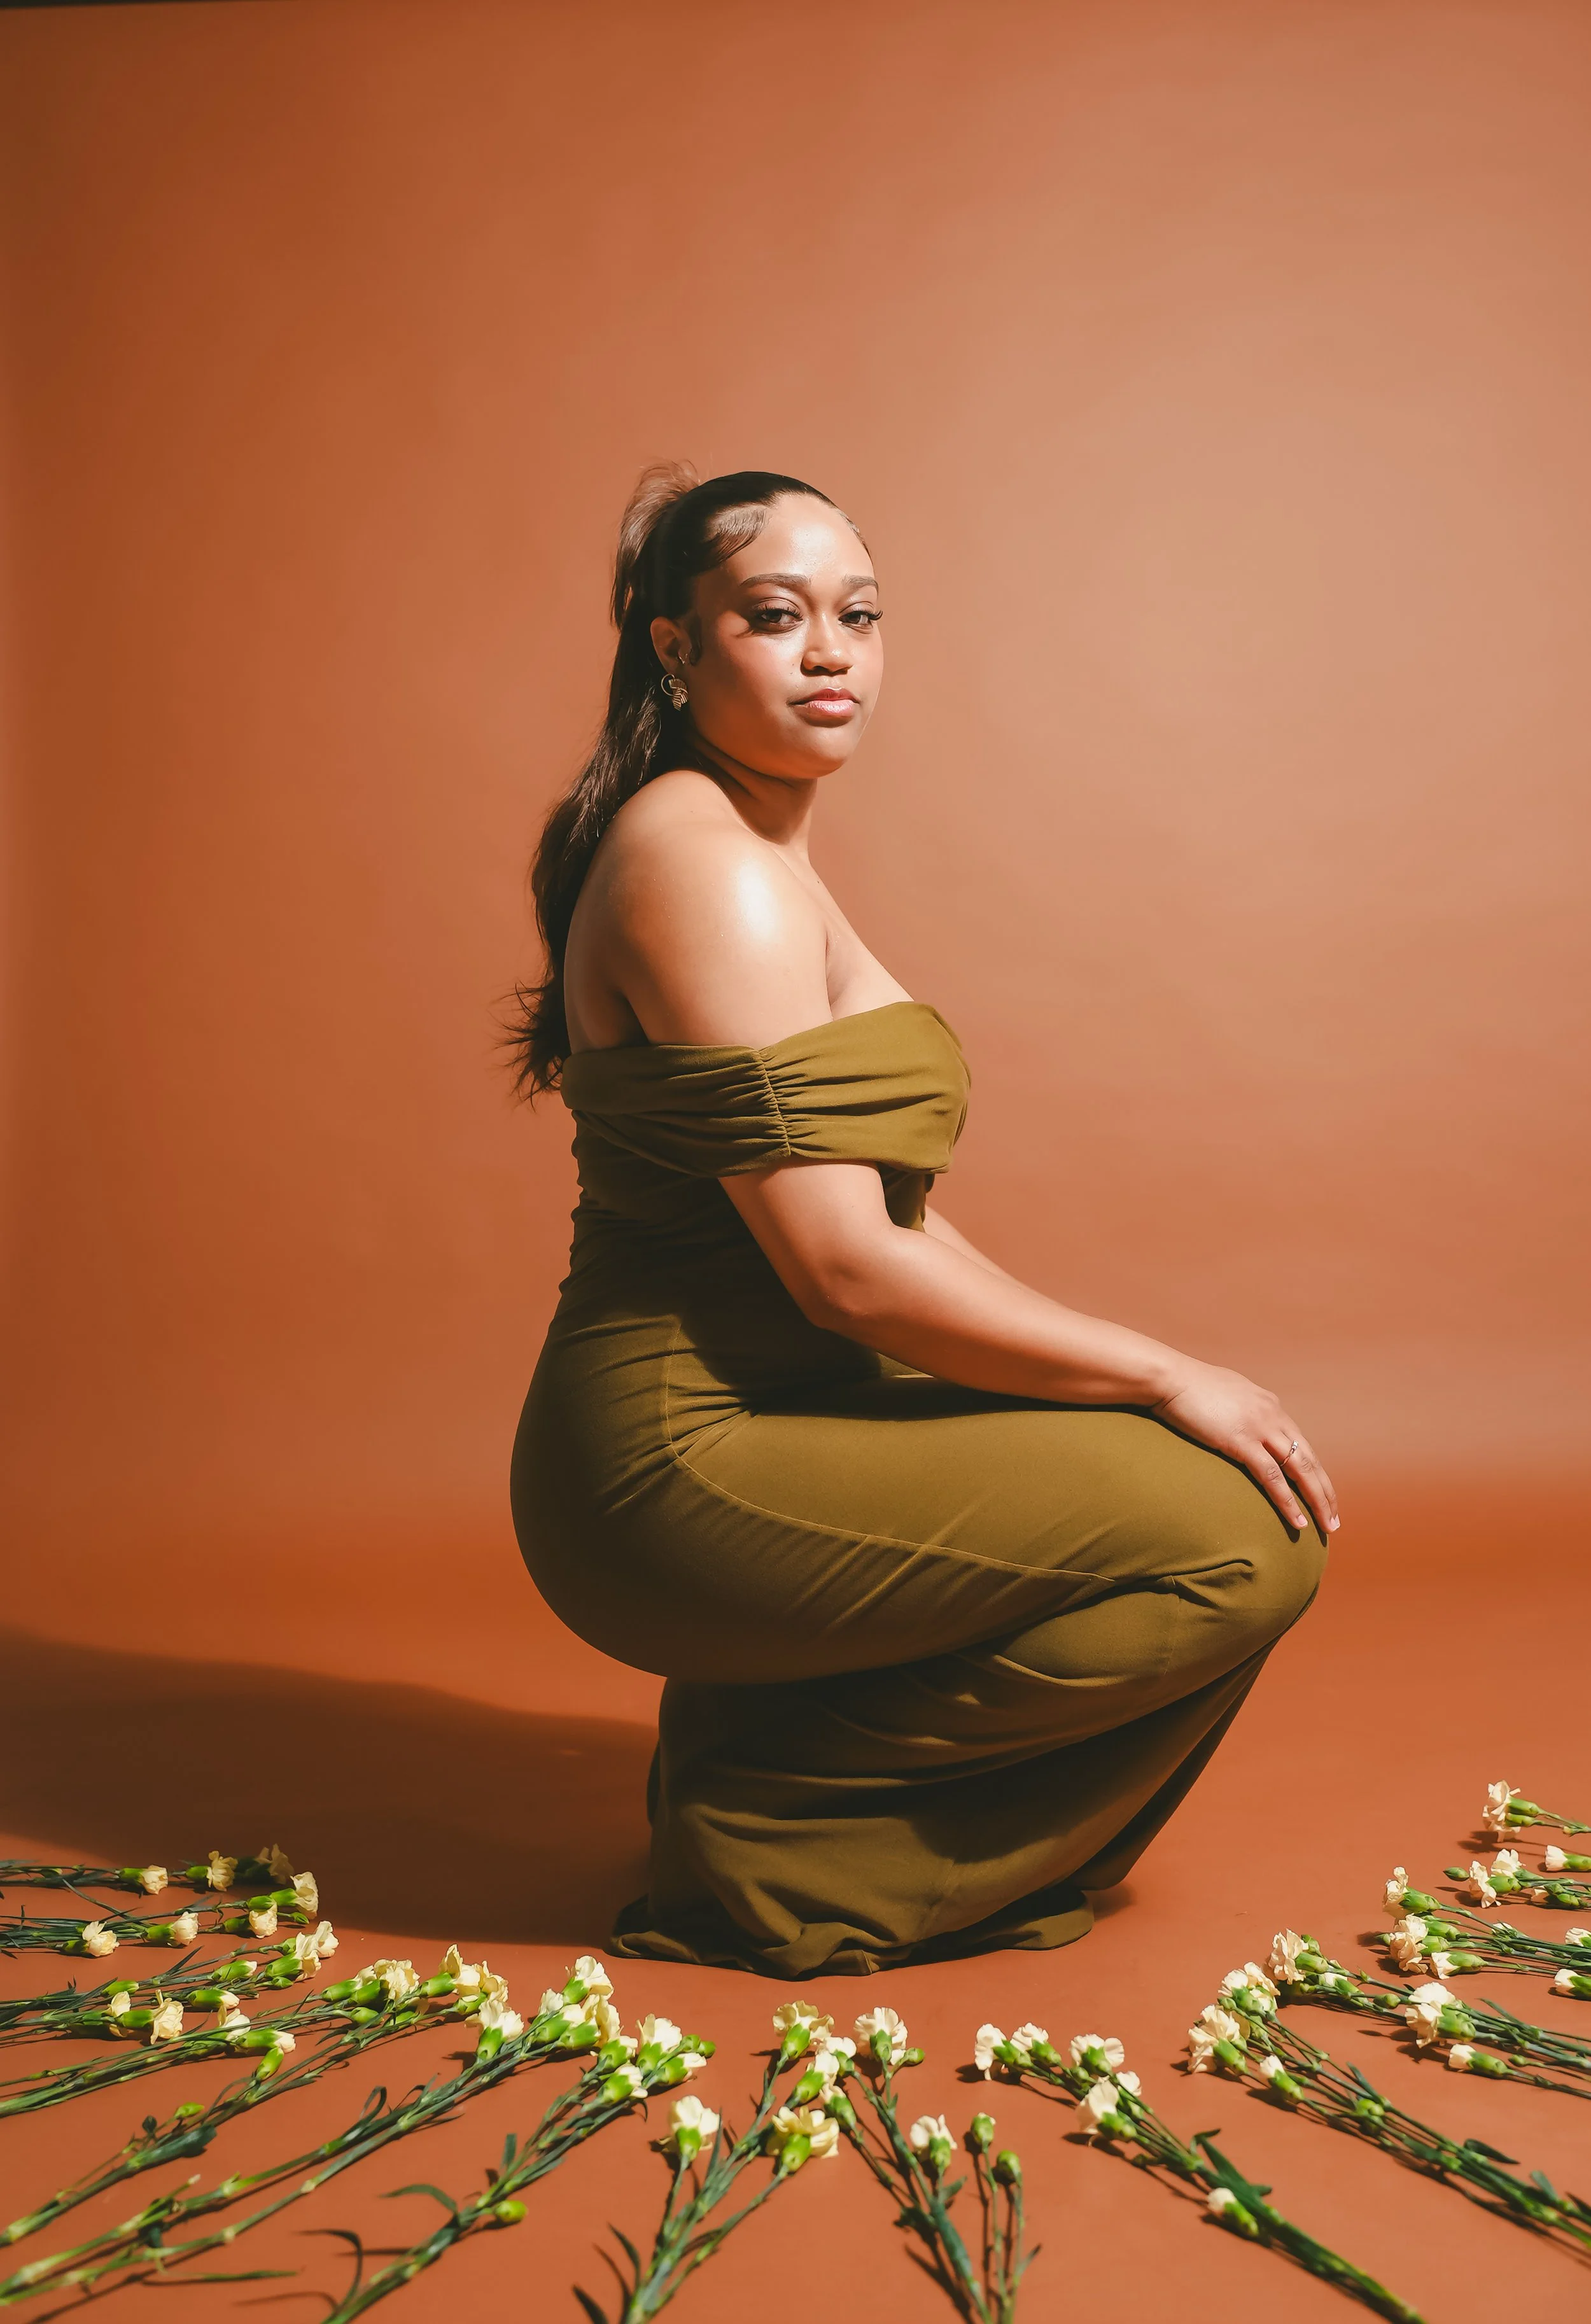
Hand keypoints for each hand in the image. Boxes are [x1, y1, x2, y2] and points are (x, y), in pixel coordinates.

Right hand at [1151, 1362, 1338, 1535]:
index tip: (1320, 1495)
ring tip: (1327, 1527)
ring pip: (1299, 1469)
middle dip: (1325, 1493)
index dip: (1314, 1473)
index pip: (1300, 1445)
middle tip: (1334, 1520)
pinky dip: (1287, 1501)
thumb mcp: (1226, 1395)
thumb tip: (1239, 1420)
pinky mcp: (1241, 1441)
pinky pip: (1272, 1477)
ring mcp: (1259, 1428)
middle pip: (1309, 1460)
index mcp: (1270, 1406)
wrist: (1170, 1378)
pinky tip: (1297, 1521)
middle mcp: (1273, 1416)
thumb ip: (1241, 1409)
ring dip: (1316, 1501)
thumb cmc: (1188, 1387)